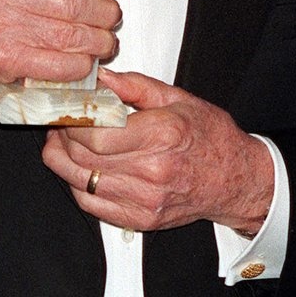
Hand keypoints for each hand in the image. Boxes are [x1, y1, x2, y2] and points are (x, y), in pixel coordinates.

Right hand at [0, 0, 119, 103]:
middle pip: (73, 1)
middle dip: (103, 14)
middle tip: (111, 19)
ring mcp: (1, 23)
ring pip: (71, 34)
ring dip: (97, 43)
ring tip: (104, 43)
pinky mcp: (4, 57)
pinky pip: (58, 63)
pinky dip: (79, 66)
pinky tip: (83, 62)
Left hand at [42, 68, 273, 233]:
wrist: (236, 180)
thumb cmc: (211, 138)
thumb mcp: (179, 98)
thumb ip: (135, 85)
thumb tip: (101, 77)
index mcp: (162, 134)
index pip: (95, 133)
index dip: (71, 121)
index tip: (67, 110)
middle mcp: (153, 170)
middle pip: (83, 157)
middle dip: (61, 137)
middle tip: (59, 123)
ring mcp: (145, 199)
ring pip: (81, 182)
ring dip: (62, 161)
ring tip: (61, 144)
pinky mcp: (141, 219)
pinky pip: (91, 206)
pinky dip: (76, 186)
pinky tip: (78, 169)